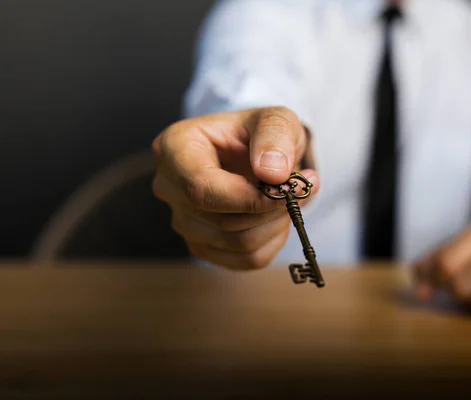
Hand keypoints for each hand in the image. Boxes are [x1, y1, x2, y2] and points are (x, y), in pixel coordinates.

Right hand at [152, 107, 317, 269]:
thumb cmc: (259, 133)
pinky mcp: (202, 246)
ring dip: (275, 224)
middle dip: (270, 209)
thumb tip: (273, 173)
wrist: (256, 152)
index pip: (201, 188)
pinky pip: (246, 259)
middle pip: (222, 219)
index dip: (247, 198)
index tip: (284, 189)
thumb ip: (275, 136)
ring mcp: (182, 221)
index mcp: (174, 148)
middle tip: (298, 187)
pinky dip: (272, 241)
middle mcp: (169, 187)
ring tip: (288, 197)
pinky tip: (276, 217)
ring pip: (237, 242)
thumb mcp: (275, 119)